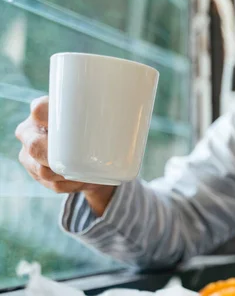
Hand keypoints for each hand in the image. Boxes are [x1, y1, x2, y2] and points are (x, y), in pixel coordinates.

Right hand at [15, 96, 115, 215]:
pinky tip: (80, 183)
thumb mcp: (102, 118)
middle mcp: (31, 132)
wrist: (89, 157)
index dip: (47, 114)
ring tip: (87, 174)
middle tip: (80, 158)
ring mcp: (31, 155)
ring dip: (66, 176)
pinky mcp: (39, 174)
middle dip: (54, 155)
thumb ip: (115, 111)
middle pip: (35, 146)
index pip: (40, 109)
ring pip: (44, 170)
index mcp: (43, 112)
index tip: (69, 121)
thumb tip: (142, 111)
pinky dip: (69, 186)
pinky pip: (53, 185)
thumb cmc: (95, 132)